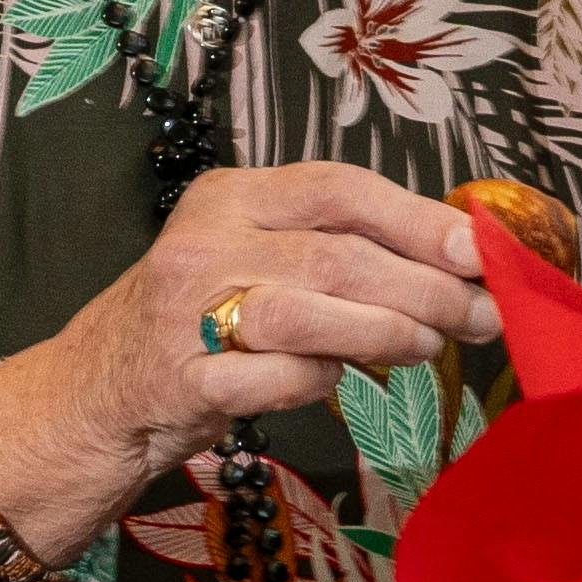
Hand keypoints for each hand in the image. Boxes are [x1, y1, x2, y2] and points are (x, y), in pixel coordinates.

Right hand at [0, 166, 502, 558]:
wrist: (98, 392)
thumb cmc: (202, 318)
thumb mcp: (260, 258)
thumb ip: (338, 248)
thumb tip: (456, 257)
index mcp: (233, 195)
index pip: (340, 189)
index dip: (417, 218)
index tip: (479, 250)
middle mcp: (205, 239)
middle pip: (336, 254)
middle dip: (424, 286)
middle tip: (483, 315)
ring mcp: (186, 308)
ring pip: (308, 310)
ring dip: (385, 330)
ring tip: (428, 345)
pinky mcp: (181, 376)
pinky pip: (275, 378)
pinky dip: (318, 382)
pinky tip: (335, 381)